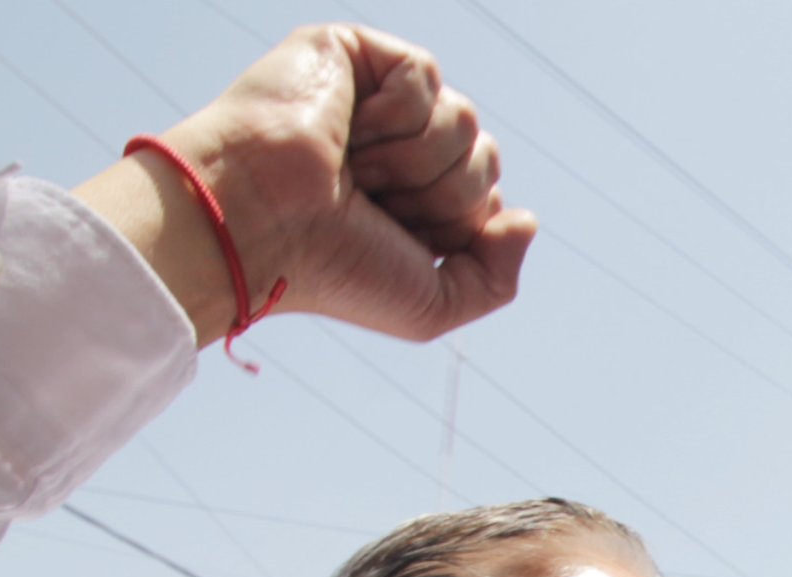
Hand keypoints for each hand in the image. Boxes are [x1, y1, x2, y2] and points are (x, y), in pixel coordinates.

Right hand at [77, 25, 533, 344]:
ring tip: (353, 172)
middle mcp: (399, 149)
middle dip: (439, 197)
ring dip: (412, 162)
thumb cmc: (332, 269)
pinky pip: (426, 78)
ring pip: (463, 119)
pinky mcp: (357, 54)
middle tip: (371, 204)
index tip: (393, 239)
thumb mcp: (430, 307)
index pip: (486, 199)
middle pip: (485, 158)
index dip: (455, 227)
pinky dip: (392, 117)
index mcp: (413, 202)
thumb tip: (526, 219)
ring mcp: (378, 101)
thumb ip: (497, 280)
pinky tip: (346, 132)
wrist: (264, 225)